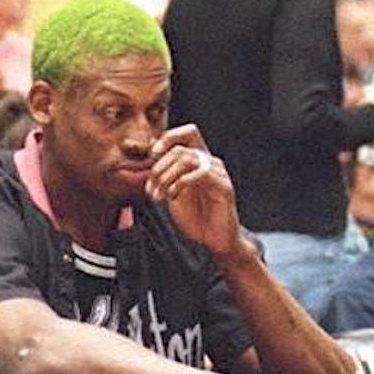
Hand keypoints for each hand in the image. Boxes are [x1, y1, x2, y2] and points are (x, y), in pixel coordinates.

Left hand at [147, 124, 242, 258]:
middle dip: (159, 166)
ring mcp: (219, 174)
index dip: (168, 138)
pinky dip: (180, 183)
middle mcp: (210, 163)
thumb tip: (149, 148)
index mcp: (199, 161)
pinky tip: (173, 196)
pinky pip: (200, 173)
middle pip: (181, 147)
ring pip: (187, 159)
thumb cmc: (195, 218)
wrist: (213, 240)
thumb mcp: (171, 192)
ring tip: (160, 195)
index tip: (152, 155)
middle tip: (151, 188)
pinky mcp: (224, 186)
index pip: (188, 133)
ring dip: (166, 176)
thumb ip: (163, 173)